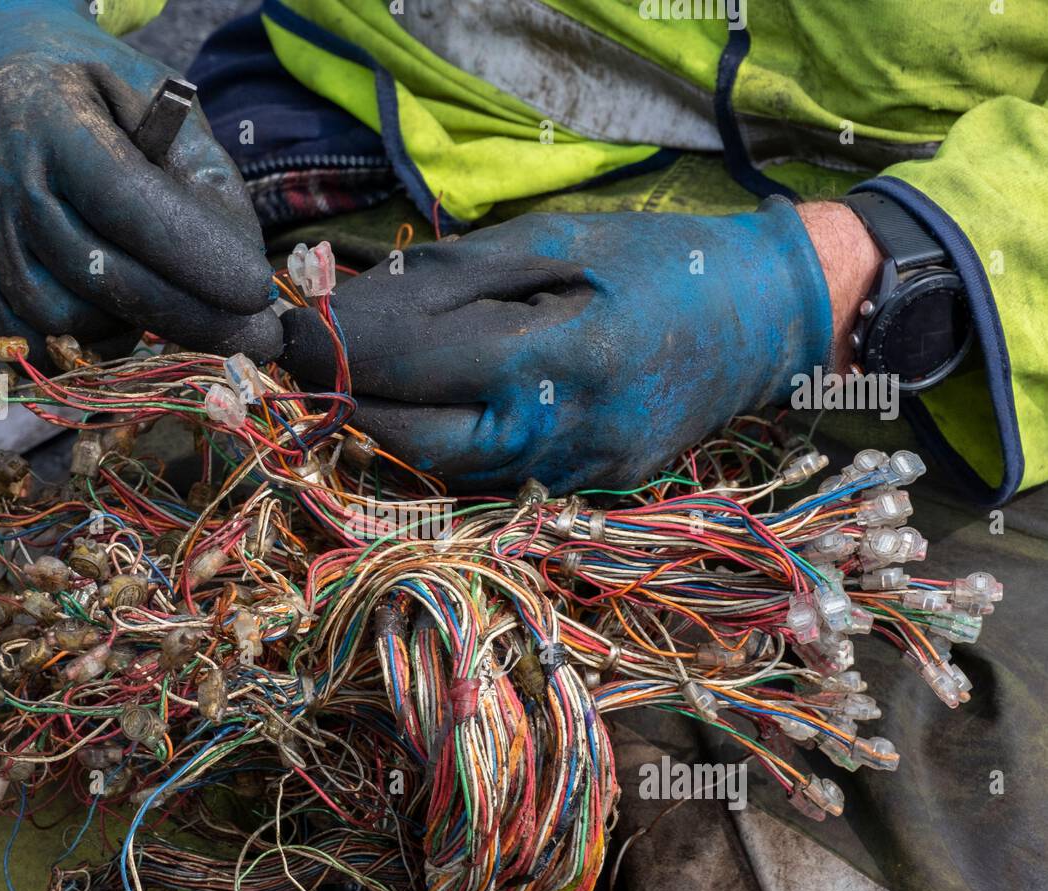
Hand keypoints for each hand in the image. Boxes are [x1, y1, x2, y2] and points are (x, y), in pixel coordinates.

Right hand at [0, 0, 279, 364]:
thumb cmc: (100, 107)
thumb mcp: (162, 110)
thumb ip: (207, 182)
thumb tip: (245, 275)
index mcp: (52, 118)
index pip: (126, 200)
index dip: (193, 254)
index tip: (255, 291)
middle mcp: (0, 177)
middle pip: (97, 272)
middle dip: (187, 315)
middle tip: (252, 336)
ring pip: (62, 321)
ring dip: (129, 329)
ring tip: (164, 303)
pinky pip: (28, 344)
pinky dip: (84, 349)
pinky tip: (116, 320)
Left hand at [280, 200, 835, 492]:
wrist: (768, 320)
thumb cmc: (663, 261)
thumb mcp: (562, 238)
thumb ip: (460, 275)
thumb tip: (362, 302)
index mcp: (560, 356)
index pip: (419, 363)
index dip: (342, 349)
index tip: (285, 332)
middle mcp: (564, 433)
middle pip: (419, 439)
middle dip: (349, 401)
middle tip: (304, 364)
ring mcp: (577, 473)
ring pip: (448, 467)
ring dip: (388, 426)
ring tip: (352, 381)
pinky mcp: (587, 489)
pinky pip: (491, 475)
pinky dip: (444, 441)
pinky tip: (423, 406)